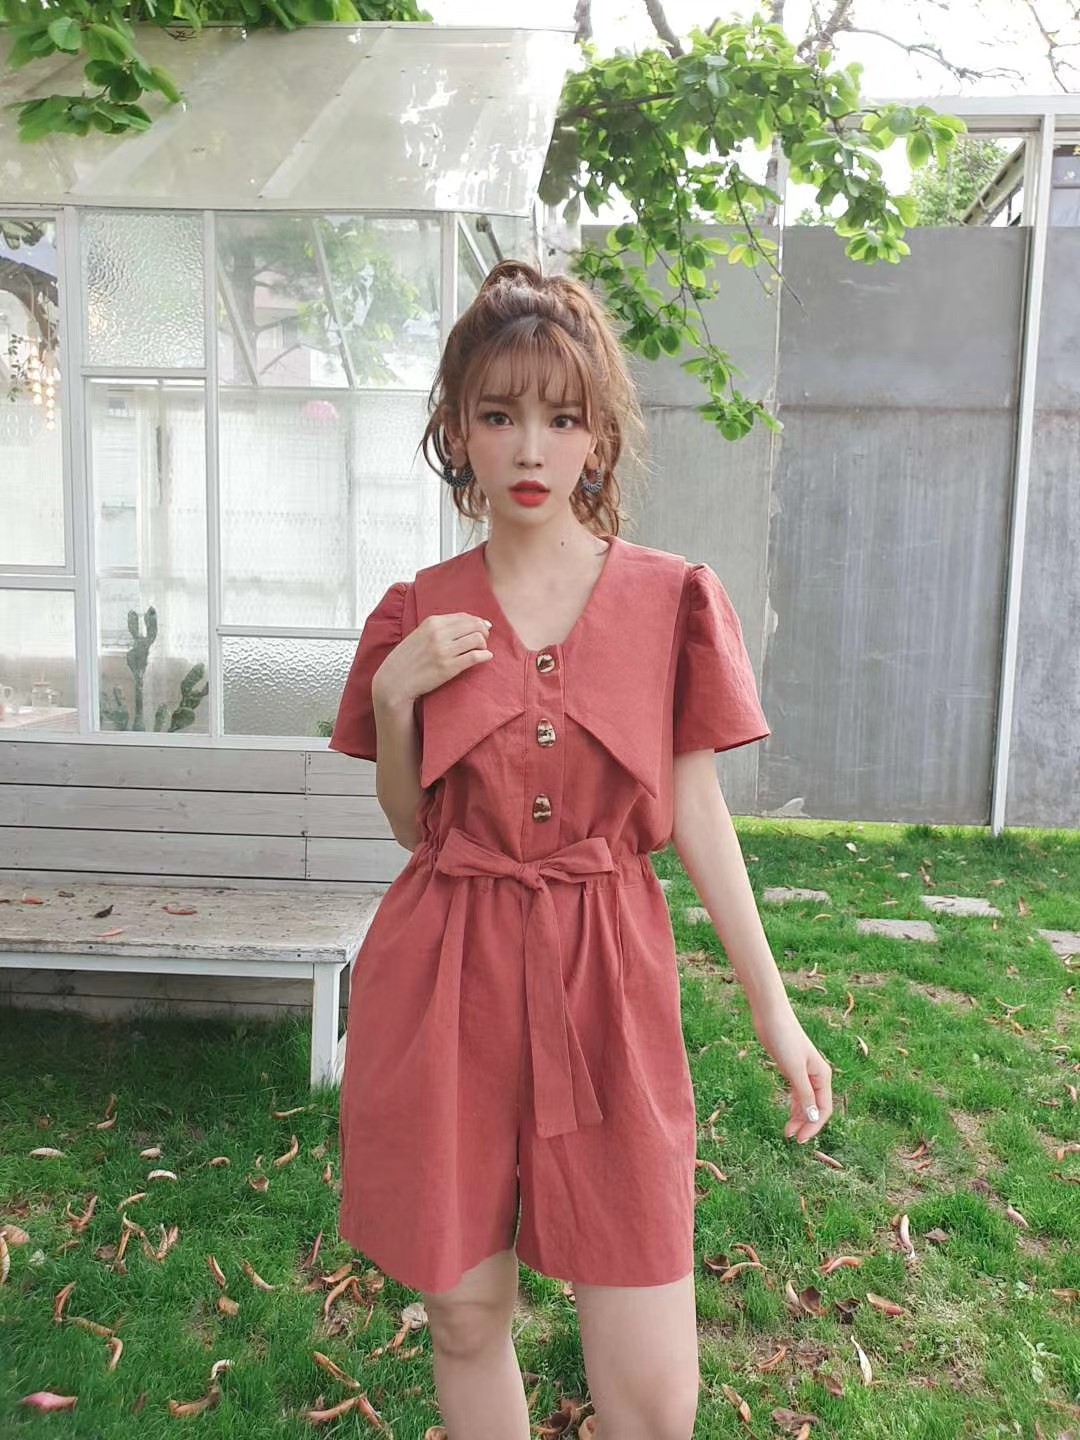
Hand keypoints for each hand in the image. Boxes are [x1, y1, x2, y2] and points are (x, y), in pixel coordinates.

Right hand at [372, 611, 493, 707]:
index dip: (477, 622)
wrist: (395, 681)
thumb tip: (466, 624)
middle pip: (474, 625)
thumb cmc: (408, 659)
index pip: (464, 617)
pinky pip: (475, 656)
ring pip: (477, 639)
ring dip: (484, 644)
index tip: (482, 628)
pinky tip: (486, 658)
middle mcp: (439, 634)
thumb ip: (440, 628)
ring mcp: (444, 650)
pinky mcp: (448, 667)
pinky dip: (485, 656)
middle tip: (484, 640)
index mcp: (432, 622)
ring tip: (481, 650)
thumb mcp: (420, 634)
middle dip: (483, 632)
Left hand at [752, 1003, 833, 1145]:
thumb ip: (804, 1094)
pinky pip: (797, 1092)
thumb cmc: (784, 1039)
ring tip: (787, 1132)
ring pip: (805, 1101)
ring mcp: (803, 1073)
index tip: (800, 1139)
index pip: (824, 1108)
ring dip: (798, 1117)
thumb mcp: (794, 1070)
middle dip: (805, 1124)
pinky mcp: (791, 1068)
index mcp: (822, 1075)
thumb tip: (812, 1117)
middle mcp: (816, 1076)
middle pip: (815, 1107)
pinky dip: (793, 1105)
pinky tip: (788, 1114)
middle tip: (791, 1138)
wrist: (770, 1015)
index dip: (814, 1126)